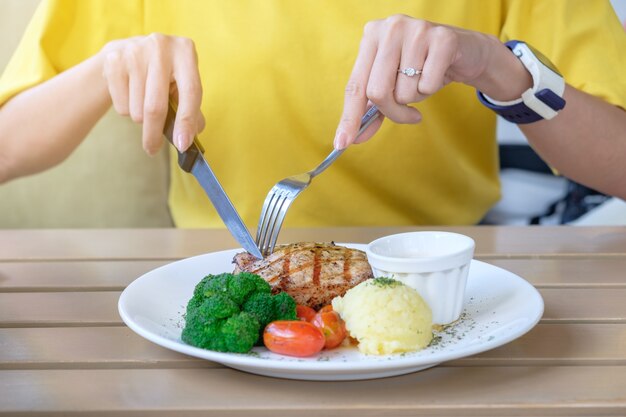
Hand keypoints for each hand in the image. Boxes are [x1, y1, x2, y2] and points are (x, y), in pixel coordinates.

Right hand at [100, 34, 205, 154]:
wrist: (127, 52)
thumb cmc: (163, 75)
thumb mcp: (181, 86)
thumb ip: (191, 112)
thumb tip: (188, 139)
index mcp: (185, 52)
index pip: (191, 92)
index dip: (186, 121)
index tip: (182, 145)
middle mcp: (161, 47)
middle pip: (156, 105)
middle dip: (154, 134)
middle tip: (152, 149)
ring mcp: (135, 51)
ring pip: (136, 109)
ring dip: (140, 119)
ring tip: (143, 104)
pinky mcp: (113, 60)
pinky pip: (121, 104)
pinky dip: (126, 110)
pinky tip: (129, 93)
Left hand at [334, 15, 521, 148]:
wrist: (466, 52)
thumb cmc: (423, 68)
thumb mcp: (393, 85)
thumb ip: (373, 110)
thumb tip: (352, 138)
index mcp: (371, 36)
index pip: (355, 86)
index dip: (349, 118)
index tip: (342, 143)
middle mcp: (390, 27)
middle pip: (377, 91)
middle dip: (393, 112)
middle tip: (409, 114)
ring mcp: (416, 29)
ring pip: (404, 91)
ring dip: (417, 97)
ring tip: (425, 79)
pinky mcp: (443, 38)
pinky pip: (428, 85)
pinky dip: (432, 89)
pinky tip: (439, 73)